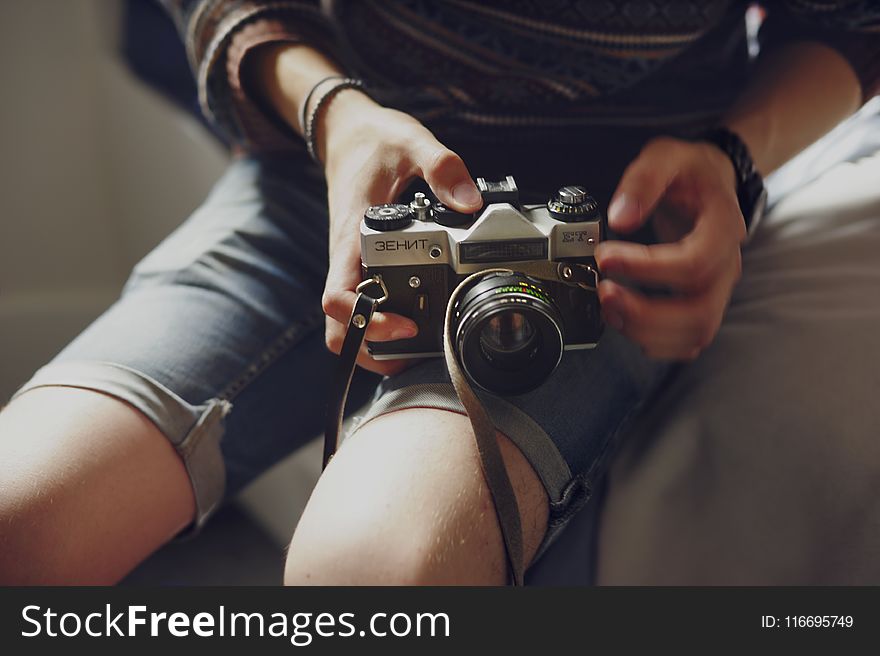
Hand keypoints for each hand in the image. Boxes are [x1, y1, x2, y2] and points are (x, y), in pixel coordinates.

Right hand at [319, 92, 482, 374]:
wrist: (348, 134)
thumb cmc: (372, 140)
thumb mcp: (411, 142)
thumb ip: (442, 167)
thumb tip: (470, 203)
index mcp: (351, 236)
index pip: (338, 297)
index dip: (366, 321)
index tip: (403, 324)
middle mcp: (347, 259)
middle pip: (341, 328)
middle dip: (372, 348)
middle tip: (416, 344)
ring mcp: (353, 266)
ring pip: (349, 324)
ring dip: (377, 344)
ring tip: (420, 345)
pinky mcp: (364, 266)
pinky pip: (365, 307)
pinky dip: (382, 325)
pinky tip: (419, 322)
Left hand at [594, 137, 746, 359]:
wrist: (710, 181)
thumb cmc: (689, 172)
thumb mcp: (666, 155)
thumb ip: (643, 181)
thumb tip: (620, 217)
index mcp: (723, 228)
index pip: (694, 262)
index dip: (647, 268)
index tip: (605, 258)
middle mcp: (727, 265)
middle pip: (700, 311)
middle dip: (647, 313)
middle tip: (605, 294)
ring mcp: (717, 288)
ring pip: (696, 331)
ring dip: (648, 331)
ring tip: (609, 308)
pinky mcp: (702, 302)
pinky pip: (689, 339)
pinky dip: (658, 342)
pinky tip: (627, 323)